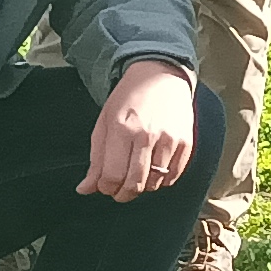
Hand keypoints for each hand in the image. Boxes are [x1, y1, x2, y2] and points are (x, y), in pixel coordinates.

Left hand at [82, 59, 200, 199]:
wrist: (161, 76)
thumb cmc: (129, 99)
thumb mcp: (105, 123)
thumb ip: (96, 159)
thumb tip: (85, 190)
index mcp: (122, 128)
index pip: (112, 175)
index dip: (106, 188)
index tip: (104, 186)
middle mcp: (147, 135)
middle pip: (134, 184)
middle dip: (122, 194)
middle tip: (118, 191)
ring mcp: (169, 139)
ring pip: (154, 183)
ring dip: (142, 187)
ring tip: (136, 176)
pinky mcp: (186, 142)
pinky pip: (173, 177)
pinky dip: (161, 181)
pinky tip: (153, 171)